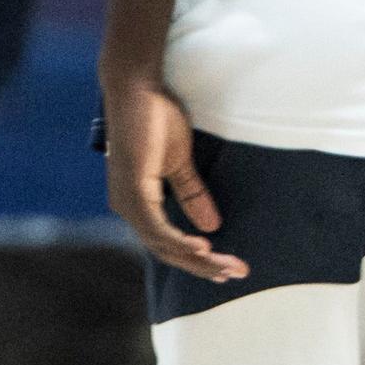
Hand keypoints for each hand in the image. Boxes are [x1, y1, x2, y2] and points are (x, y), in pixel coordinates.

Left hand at [102, 74, 239, 279]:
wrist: (138, 91)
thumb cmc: (155, 118)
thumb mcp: (181, 162)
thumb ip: (192, 193)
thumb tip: (212, 225)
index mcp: (137, 202)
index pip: (168, 242)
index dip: (197, 259)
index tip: (228, 268)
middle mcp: (127, 207)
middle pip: (167, 251)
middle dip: (203, 266)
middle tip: (237, 274)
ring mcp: (127, 201)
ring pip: (163, 245)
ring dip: (198, 259)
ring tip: (227, 266)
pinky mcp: (133, 190)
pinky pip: (157, 228)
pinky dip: (180, 241)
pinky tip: (203, 247)